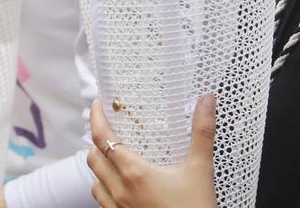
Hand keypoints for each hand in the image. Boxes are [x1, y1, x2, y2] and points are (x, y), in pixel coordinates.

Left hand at [87, 95, 217, 207]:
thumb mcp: (200, 168)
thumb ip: (202, 131)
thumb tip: (206, 102)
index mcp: (134, 173)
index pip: (103, 139)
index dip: (96, 118)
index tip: (97, 105)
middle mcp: (120, 191)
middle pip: (93, 158)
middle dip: (97, 140)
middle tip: (109, 127)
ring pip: (94, 181)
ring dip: (99, 165)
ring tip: (113, 155)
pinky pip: (102, 201)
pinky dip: (104, 187)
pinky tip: (120, 185)